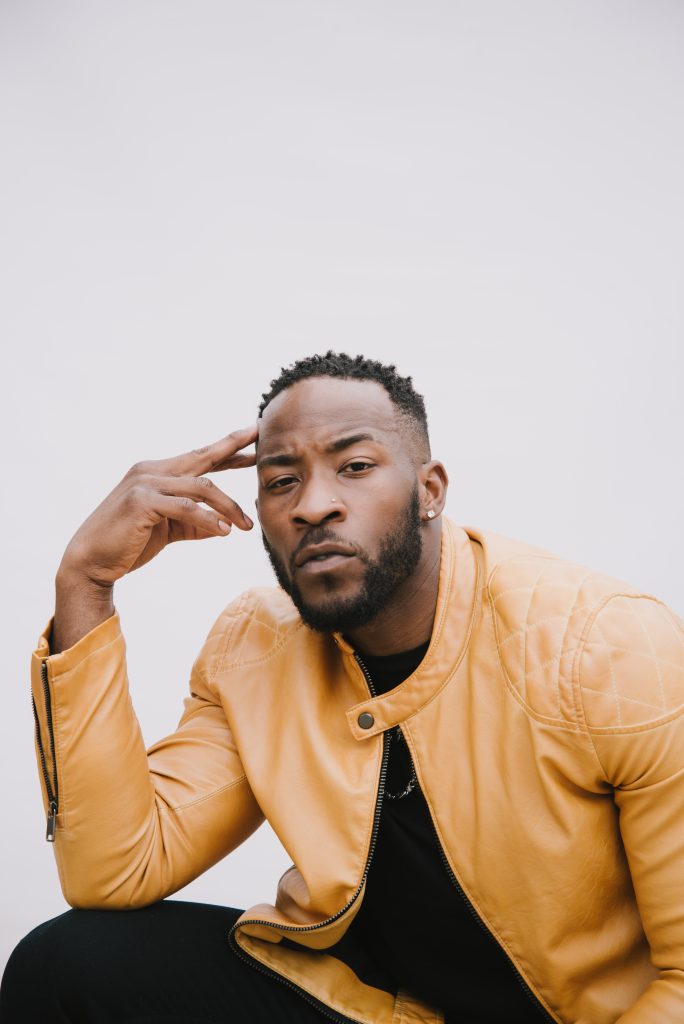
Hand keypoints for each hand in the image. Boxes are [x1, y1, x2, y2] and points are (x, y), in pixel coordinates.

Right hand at [58, 425, 257, 589]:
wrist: (91, 561)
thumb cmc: (128, 545)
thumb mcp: (168, 532)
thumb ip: (194, 524)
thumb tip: (224, 528)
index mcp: (157, 473)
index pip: (200, 457)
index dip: (228, 449)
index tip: (253, 439)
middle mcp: (151, 470)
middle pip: (203, 458)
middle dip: (235, 450)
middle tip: (263, 448)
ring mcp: (145, 482)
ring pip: (201, 487)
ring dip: (228, 507)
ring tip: (246, 525)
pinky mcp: (141, 501)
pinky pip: (185, 507)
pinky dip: (208, 519)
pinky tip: (224, 531)